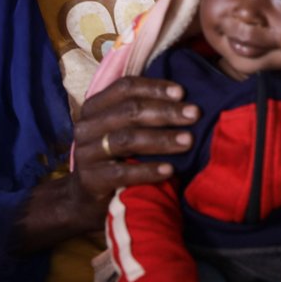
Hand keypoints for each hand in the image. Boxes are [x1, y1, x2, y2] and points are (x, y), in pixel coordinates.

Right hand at [71, 75, 199, 212]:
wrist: (87, 193)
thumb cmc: (116, 153)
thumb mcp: (123, 127)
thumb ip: (144, 110)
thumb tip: (184, 99)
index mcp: (95, 107)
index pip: (124, 88)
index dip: (154, 88)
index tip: (182, 92)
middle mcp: (87, 126)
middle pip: (129, 111)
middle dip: (166, 112)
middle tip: (195, 114)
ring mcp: (86, 153)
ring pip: (127, 140)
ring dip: (162, 139)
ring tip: (188, 140)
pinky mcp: (91, 180)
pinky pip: (122, 173)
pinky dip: (148, 170)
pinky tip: (170, 170)